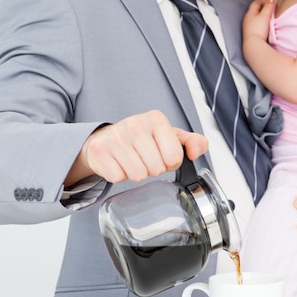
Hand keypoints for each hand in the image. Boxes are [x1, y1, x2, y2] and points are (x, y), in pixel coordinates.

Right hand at [65, 110, 207, 185]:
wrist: (107, 138)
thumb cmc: (143, 139)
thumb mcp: (172, 137)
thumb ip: (194, 142)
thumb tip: (195, 152)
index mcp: (156, 119)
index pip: (175, 157)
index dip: (170, 162)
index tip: (162, 154)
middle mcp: (135, 124)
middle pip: (156, 169)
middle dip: (153, 169)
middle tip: (145, 158)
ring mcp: (116, 137)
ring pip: (137, 175)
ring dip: (137, 173)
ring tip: (133, 161)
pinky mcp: (100, 151)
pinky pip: (118, 178)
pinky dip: (120, 175)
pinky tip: (118, 163)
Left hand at [242, 0, 273, 42]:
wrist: (254, 44)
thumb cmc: (258, 30)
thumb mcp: (265, 15)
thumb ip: (268, 6)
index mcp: (249, 13)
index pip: (256, 2)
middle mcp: (247, 19)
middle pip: (255, 9)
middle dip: (263, 6)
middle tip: (271, 6)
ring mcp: (248, 26)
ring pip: (256, 17)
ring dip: (262, 14)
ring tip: (270, 14)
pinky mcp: (251, 32)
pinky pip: (257, 23)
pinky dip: (262, 21)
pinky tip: (266, 24)